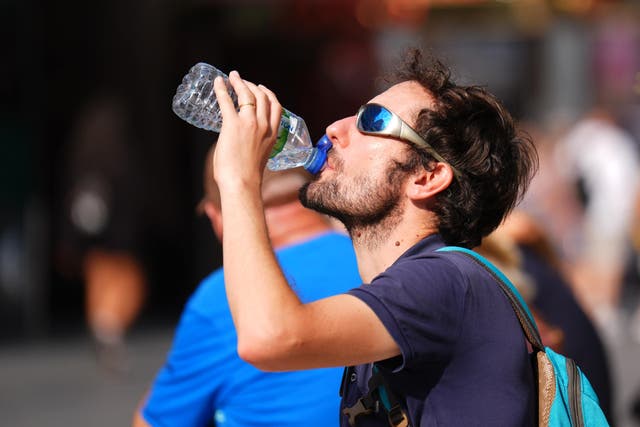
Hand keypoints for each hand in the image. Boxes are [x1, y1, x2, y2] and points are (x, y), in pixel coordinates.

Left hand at [212, 70, 282, 192]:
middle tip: (242, 81)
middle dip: (253, 85)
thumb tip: (239, 141)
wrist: (242, 183)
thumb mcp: (260, 156)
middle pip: (262, 97)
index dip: (268, 94)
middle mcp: (264, 126)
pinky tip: (218, 82)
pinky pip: (227, 101)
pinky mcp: (232, 125)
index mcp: (273, 134)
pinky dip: (222, 89)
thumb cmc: (247, 176)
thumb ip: (254, 144)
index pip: (276, 107)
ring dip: (240, 82)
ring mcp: (250, 124)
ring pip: (247, 94)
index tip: (261, 89)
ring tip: (232, 77)